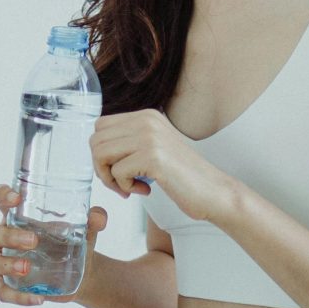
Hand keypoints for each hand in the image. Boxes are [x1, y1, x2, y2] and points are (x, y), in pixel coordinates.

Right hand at [0, 188, 108, 304]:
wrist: (83, 273)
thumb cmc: (75, 241)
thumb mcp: (86, 230)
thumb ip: (93, 220)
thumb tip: (98, 217)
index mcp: (18, 216)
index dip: (1, 195)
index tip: (16, 199)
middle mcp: (5, 238)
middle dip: (8, 236)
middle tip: (34, 242)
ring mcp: (4, 261)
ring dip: (5, 264)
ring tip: (28, 268)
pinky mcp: (9, 285)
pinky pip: (1, 291)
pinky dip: (17, 297)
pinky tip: (38, 300)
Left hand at [90, 108, 234, 221]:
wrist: (213, 191)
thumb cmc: (182, 176)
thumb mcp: (154, 148)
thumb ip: (129, 142)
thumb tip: (95, 149)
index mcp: (146, 116)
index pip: (100, 126)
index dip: (101, 152)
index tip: (116, 170)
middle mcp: (146, 121)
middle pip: (96, 140)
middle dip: (101, 166)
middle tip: (120, 183)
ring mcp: (150, 137)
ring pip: (101, 154)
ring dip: (110, 178)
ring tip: (130, 187)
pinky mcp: (153, 157)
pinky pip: (116, 172)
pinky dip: (125, 187)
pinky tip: (144, 190)